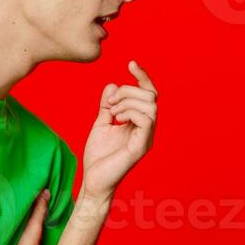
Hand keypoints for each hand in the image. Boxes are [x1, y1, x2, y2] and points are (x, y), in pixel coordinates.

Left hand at [81, 61, 157, 198]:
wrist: (93, 181)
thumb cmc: (98, 157)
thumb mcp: (101, 124)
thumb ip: (108, 106)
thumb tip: (112, 84)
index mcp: (140, 123)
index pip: (149, 94)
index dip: (142, 77)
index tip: (130, 63)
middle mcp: (147, 129)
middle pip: (151, 96)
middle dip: (128, 90)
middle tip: (109, 102)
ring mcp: (146, 138)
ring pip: (150, 105)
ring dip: (128, 101)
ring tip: (111, 111)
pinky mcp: (141, 147)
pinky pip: (146, 119)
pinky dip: (130, 112)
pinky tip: (116, 119)